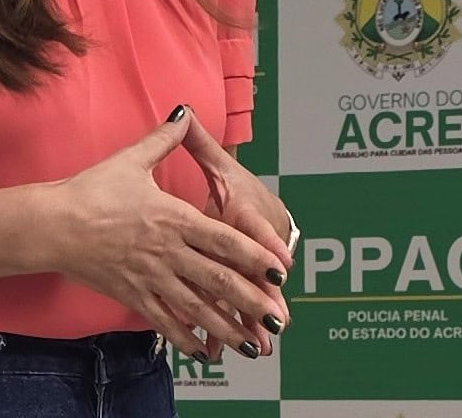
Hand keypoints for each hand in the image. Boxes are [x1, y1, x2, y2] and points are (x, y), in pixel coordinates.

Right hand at [44, 106, 291, 361]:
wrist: (52, 224)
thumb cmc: (91, 190)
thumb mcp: (131, 160)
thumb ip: (164, 139)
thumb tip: (184, 112)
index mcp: (172, 217)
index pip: (224, 239)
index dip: (255, 255)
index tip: (280, 269)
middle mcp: (167, 251)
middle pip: (218, 280)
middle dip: (252, 300)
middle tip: (280, 317)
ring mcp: (150, 277)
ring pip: (197, 308)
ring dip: (228, 327)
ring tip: (254, 346)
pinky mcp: (132, 295)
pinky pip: (165, 322)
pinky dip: (186, 338)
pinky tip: (204, 351)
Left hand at [181, 112, 293, 359]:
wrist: (259, 207)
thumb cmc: (233, 185)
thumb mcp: (218, 164)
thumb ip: (194, 140)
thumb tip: (181, 109)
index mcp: (245, 212)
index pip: (257, 230)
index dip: (269, 248)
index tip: (279, 267)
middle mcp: (253, 244)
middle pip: (261, 274)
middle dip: (269, 298)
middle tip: (274, 323)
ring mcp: (248, 269)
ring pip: (249, 298)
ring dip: (251, 322)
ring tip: (254, 348)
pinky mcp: (241, 285)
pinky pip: (234, 309)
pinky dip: (227, 328)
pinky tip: (217, 351)